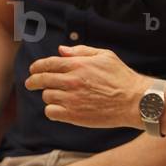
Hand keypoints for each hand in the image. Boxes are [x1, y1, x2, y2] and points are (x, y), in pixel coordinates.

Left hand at [26, 45, 151, 129]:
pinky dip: (52, 110)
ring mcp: (71, 99)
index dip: (37, 66)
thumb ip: (81, 52)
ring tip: (56, 96)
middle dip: (33, 81)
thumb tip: (61, 50)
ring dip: (49, 95)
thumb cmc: (121, 77)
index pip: (48, 63)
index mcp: (78, 64)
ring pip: (46, 96)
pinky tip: (59, 108)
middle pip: (41, 80)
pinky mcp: (73, 115)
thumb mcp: (105, 56)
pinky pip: (51, 112)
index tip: (33, 70)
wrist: (133, 101)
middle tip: (31, 84)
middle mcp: (72, 81)